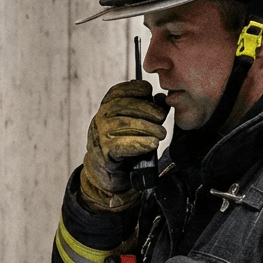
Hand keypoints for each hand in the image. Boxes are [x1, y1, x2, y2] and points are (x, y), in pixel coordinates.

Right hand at [80, 82, 167, 211]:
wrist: (106, 173)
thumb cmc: (123, 147)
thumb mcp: (134, 126)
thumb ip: (148, 112)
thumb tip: (162, 99)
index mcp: (107, 109)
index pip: (117, 92)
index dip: (134, 88)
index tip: (149, 90)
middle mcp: (100, 119)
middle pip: (123, 106)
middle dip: (146, 109)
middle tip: (161, 117)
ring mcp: (100, 136)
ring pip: (123, 124)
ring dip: (146, 127)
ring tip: (161, 133)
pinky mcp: (103, 153)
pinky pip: (121, 145)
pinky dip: (139, 143)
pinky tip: (152, 144)